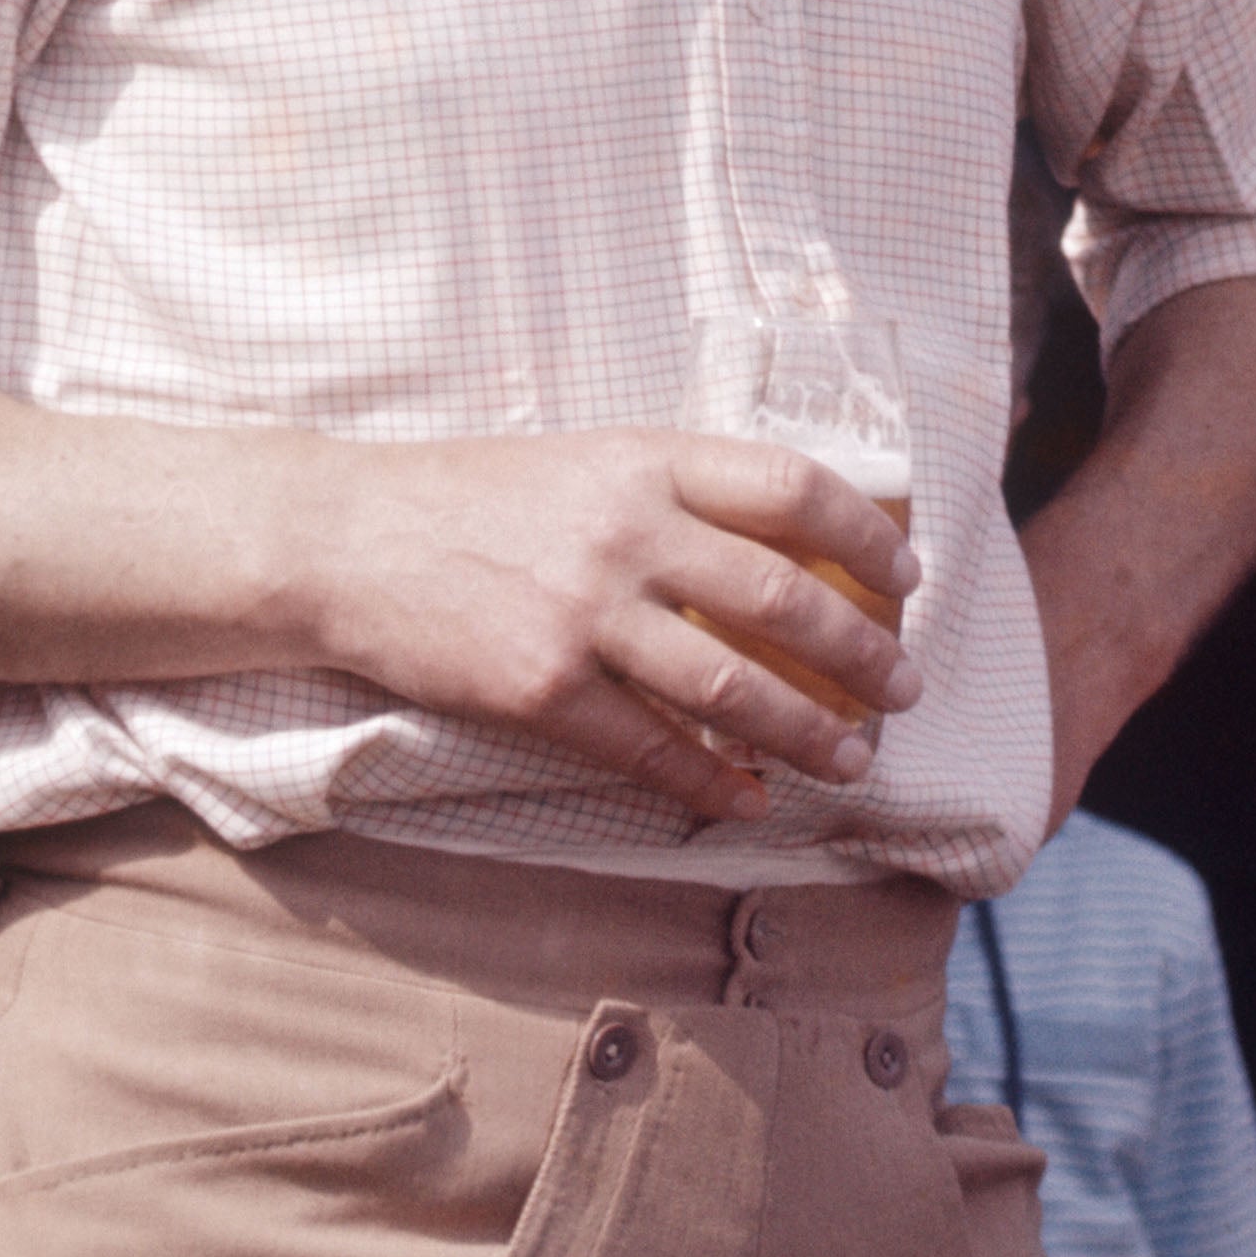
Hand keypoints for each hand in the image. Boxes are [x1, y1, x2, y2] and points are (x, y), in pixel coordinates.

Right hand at [290, 427, 921, 830]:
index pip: (790, 486)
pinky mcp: (543, 689)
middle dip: (861, 652)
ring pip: (732, 685)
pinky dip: (712, 780)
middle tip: (906, 688)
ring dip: (807, 732)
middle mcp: (626, 529)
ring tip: (852, 758)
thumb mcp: (586, 458)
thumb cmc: (474, 494)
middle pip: (781, 597)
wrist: (349, 537)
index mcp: (644, 459)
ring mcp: (585, 612)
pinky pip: (652, 747)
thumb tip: (784, 541)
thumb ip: (673, 489)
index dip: (865, 533)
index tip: (907, 576)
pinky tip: (749, 798)